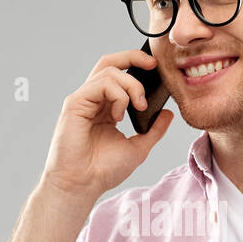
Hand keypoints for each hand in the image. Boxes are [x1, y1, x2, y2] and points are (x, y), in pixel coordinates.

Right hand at [40, 48, 174, 201]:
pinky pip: (101, 84)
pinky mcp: (75, 103)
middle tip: (153, 64)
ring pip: (109, 71)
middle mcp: (93, 100)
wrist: (82, 185)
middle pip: (110, 63)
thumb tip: (168, 114)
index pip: (118, 74)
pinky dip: (118, 95)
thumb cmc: (102, 170)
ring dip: (131, 85)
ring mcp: (83, 100)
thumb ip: (153, 130)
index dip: (136, 64)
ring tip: (139, 107)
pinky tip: (120, 115)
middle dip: (133, 56)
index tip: (156, 68)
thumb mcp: (138, 147)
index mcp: (105, 107)